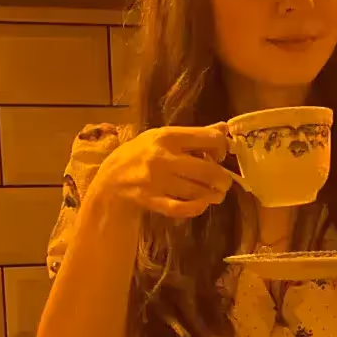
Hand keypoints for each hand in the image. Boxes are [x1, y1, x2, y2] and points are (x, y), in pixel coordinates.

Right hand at [86, 124, 233, 219]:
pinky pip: (181, 208)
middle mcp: (163, 157)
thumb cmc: (141, 154)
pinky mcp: (151, 200)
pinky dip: (196, 208)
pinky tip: (201, 205)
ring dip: (213, 195)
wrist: (111, 178)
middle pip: (207, 170)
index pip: (209, 138)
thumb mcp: (164, 136)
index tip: (219, 156)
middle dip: (223, 178)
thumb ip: (195, 133)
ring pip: (197, 191)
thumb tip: (225, 128)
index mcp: (168, 136)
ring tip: (216, 194)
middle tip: (224, 182)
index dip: (222, 148)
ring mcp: (156, 180)